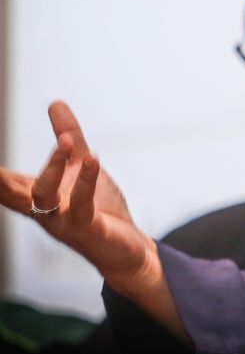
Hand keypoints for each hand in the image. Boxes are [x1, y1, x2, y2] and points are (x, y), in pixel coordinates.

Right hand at [0, 101, 186, 339]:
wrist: (124, 250)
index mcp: (36, 194)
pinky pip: (81, 205)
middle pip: (10, 193)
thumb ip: (68, 137)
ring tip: (65, 141)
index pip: (3, 180)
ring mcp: (62, 221)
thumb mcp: (82, 166)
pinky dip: (86, 182)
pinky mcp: (87, 228)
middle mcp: (42, 210)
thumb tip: (55, 103)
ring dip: (53, 167)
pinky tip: (93, 159)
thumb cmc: (98, 210)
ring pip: (44, 196)